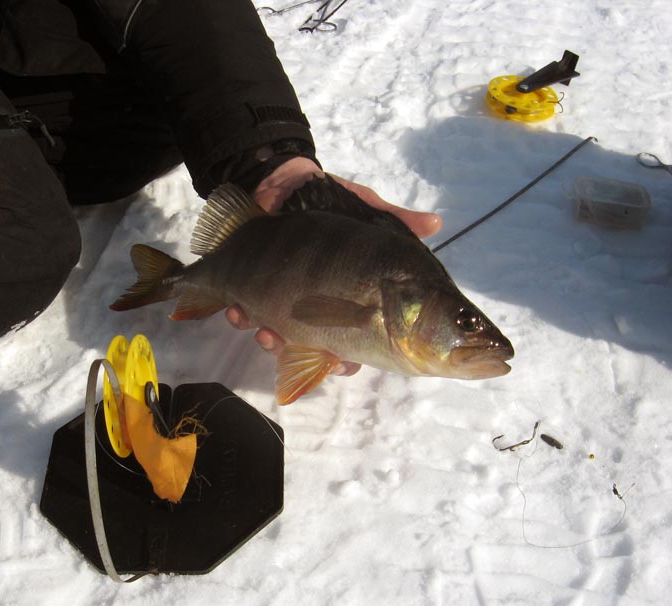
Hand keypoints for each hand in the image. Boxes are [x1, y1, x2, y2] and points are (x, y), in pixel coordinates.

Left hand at [229, 157, 442, 375]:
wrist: (280, 179)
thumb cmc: (330, 200)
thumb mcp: (364, 209)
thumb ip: (397, 221)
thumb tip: (434, 223)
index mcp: (345, 301)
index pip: (350, 346)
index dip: (344, 362)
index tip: (338, 361)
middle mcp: (313, 308)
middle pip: (308, 352)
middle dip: (297, 354)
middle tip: (290, 345)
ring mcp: (280, 301)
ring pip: (274, 337)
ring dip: (267, 340)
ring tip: (262, 330)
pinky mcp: (250, 288)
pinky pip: (244, 312)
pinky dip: (239, 314)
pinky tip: (236, 309)